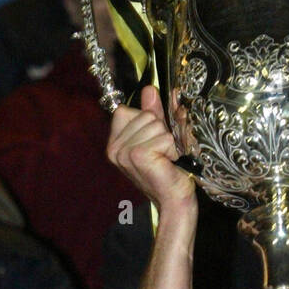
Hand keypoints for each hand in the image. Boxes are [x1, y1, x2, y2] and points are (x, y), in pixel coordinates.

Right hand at [107, 85, 194, 213]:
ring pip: (155, 125)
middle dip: (160, 133)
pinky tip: (167, 163)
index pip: (125, 110)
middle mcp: (114, 148)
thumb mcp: (157, 136)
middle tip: (161, 154)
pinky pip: (164, 137)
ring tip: (165, 159)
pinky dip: (171, 149)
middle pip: (145, 116)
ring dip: (167, 142)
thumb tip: (149, 89)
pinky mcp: (138, 155)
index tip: (151, 143)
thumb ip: (151, 113)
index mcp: (114, 143)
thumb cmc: (167, 171)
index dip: (146, 121)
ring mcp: (124, 153)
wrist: (174, 199)